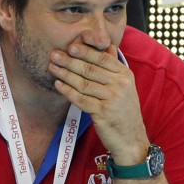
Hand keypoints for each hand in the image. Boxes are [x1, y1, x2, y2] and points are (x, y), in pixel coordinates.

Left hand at [49, 41, 149, 163]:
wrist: (130, 138)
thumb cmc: (123, 110)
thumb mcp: (124, 86)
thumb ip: (114, 67)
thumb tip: (108, 46)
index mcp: (125, 75)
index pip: (102, 59)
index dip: (85, 51)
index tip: (70, 45)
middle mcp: (120, 85)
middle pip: (90, 69)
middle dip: (70, 61)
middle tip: (54, 54)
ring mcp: (112, 99)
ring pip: (84, 83)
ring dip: (65, 74)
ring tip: (52, 67)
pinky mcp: (103, 113)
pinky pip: (81, 99)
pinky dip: (68, 91)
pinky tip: (58, 85)